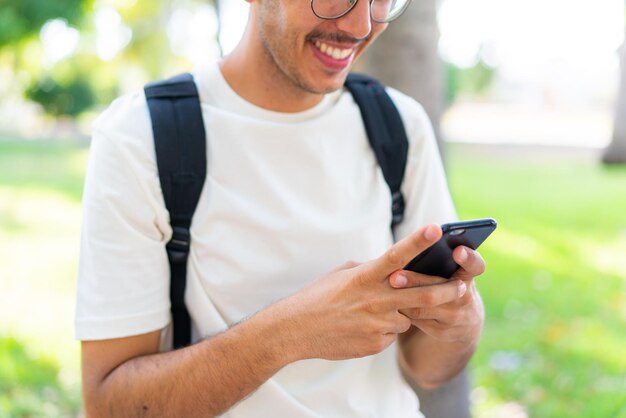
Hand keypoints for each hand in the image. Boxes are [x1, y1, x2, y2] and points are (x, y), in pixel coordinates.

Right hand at [277, 225, 467, 360]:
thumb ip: (370, 270)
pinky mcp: (376, 344)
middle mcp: (376, 299)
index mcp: (366, 276)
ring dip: (400, 313)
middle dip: (447, 290)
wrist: (297, 329)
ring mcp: (377, 323)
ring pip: (407, 317)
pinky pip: (393, 334)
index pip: (397, 255)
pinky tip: (363, 327)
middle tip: (461, 287)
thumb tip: (392, 269)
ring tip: (373, 312)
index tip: (437, 228)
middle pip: (423, 294)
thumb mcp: (343, 274)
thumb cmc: (318, 296)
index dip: (418, 241)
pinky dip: (385, 330)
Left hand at [388, 244, 485, 344]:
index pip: (475, 265)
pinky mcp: (441, 331)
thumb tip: (416, 243)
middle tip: (395, 276)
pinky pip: (416, 320)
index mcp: (468, 276)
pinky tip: (387, 302)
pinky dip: (401, 310)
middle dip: (416, 281)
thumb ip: (441, 260)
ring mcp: (454, 317)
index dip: (468, 258)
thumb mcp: (452, 272)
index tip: (457, 251)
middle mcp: (465, 297)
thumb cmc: (448, 282)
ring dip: (403, 297)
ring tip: (386, 287)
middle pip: (440, 288)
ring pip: (424, 307)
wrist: (462, 321)